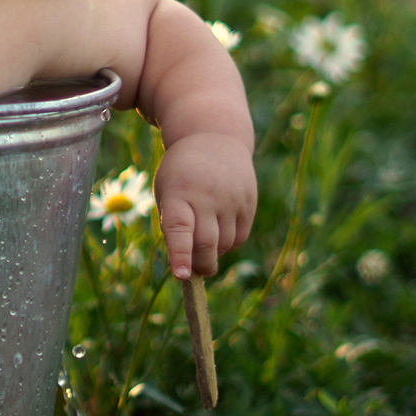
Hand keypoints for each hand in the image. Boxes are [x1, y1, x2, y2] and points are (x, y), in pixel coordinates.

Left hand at [155, 131, 256, 279]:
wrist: (213, 139)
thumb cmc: (181, 174)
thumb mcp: (166, 191)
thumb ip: (174, 223)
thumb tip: (188, 264)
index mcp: (178, 194)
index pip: (179, 229)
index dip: (180, 254)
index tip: (182, 276)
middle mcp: (207, 197)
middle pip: (206, 244)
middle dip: (199, 265)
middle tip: (192, 271)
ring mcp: (231, 200)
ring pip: (224, 245)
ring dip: (212, 254)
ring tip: (202, 242)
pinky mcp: (248, 203)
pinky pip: (239, 238)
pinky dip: (227, 244)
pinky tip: (218, 232)